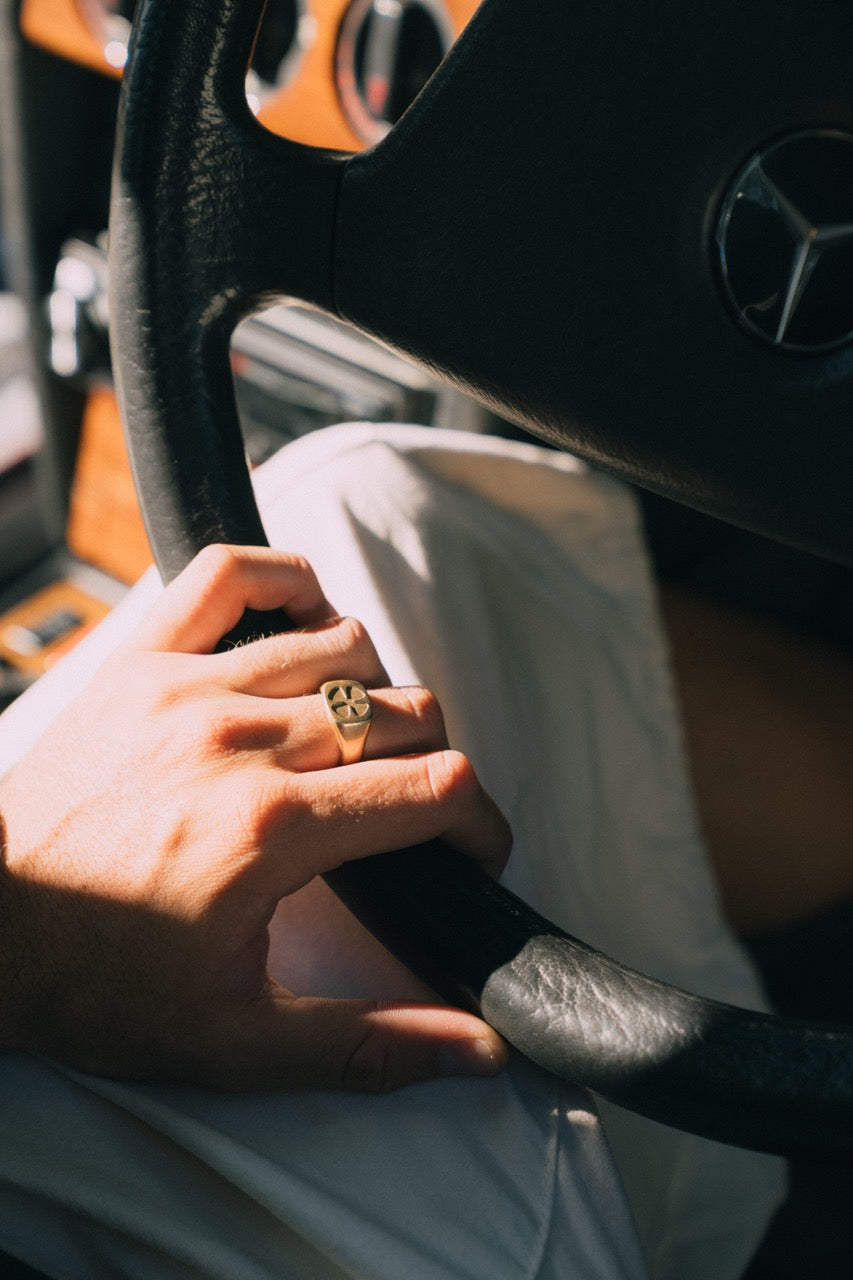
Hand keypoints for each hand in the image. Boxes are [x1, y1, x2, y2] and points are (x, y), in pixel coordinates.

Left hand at [0, 545, 510, 1089]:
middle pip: (403, 713)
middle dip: (435, 764)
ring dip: (374, 692)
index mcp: (272, 831)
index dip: (480, 823)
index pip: (435, 788)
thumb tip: (480, 1050)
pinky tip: (303, 627)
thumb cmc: (96, 984)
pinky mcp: (142, 660)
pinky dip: (287, 584)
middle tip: (411, 811)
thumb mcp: (237, 1040)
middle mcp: (240, 743)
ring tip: (355, 743)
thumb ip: (369, 1043)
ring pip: (342, 645)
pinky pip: (233, 574)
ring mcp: (188, 686)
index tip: (471, 851)